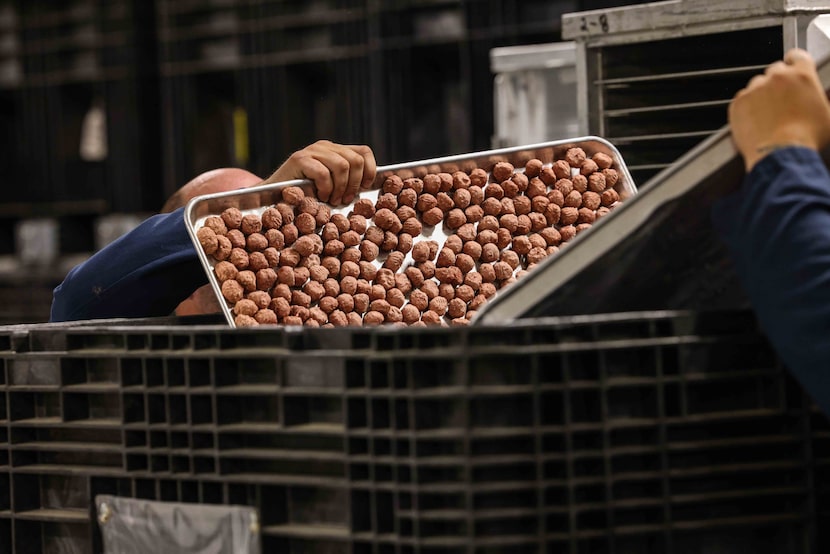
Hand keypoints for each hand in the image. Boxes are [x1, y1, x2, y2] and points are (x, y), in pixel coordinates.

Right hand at [263, 140, 376, 204]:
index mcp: (335, 150)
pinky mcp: (299, 159)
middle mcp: (325, 146)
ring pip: (342, 166)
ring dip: (340, 188)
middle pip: (355, 160)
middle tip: (345, 199)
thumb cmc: (305, 195)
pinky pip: (323, 173)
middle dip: (354, 184)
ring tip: (332, 200)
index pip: (364, 152)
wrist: (274, 196)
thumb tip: (368, 185)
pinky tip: (320, 196)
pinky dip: (326, 189)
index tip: (363, 187)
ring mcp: (311, 151)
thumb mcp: (331, 185)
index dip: (370, 171)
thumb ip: (347, 180)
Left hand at [729, 48, 829, 171]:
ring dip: (761, 96)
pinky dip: (746, 108)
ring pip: (757, 86)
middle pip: (775, 71)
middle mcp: (777, 77)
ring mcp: (755, 89)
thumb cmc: (806, 137)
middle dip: (777, 83)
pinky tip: (755, 122)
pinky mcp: (738, 102)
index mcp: (802, 75)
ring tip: (768, 116)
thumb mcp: (828, 114)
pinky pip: (742, 100)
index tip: (791, 68)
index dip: (794, 63)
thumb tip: (817, 101)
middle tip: (780, 102)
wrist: (780, 153)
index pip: (797, 56)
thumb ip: (821, 99)